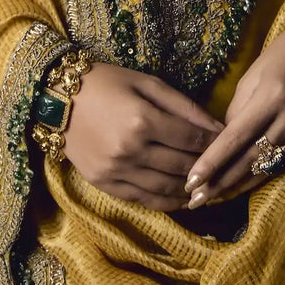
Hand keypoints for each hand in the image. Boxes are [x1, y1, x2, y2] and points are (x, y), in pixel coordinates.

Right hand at [61, 62, 223, 210]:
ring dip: (192, 190)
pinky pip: (144, 200)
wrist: (56, 97)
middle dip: (208, 166)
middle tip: (224, 166)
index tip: (229, 142)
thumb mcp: (146, 82)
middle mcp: (131, 150)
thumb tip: (217, 126)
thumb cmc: (105, 82)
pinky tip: (183, 198)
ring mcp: (117, 171)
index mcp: (143, 120)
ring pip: (167, 189)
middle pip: (183, 166)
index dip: (215, 142)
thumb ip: (183, 105)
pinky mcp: (105, 184)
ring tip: (209, 185)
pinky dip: (168, 202)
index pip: (192, 139)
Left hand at [183, 0, 284, 207]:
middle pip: (251, 159)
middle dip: (221, 183)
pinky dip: (266, 174)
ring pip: (270, 167)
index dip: (212, 162)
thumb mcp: (256, 71)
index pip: (235, 138)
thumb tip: (225, 138)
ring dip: (241, 185)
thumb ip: (239, 107)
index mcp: (272, 95)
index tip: (191, 180)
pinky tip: (246, 184)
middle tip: (195, 200)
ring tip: (215, 198)